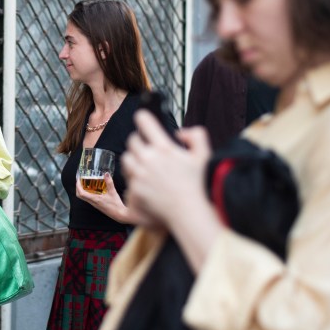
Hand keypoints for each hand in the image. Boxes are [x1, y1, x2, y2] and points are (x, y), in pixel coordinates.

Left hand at [75, 172, 148, 225]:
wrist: (120, 215)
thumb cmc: (116, 205)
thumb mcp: (113, 192)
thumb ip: (109, 182)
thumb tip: (106, 174)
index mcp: (94, 199)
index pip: (81, 193)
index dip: (78, 186)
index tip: (78, 179)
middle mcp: (93, 202)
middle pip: (80, 196)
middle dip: (78, 188)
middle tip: (80, 181)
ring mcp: (94, 204)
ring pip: (84, 198)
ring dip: (82, 190)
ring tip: (85, 183)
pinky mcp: (97, 205)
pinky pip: (89, 199)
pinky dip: (88, 193)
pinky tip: (94, 189)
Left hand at [121, 111, 211, 229]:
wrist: (189, 212)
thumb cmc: (198, 184)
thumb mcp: (203, 155)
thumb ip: (196, 135)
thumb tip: (180, 133)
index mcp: (164, 148)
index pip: (144, 122)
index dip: (142, 116)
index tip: (142, 117)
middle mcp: (148, 159)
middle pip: (132, 140)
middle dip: (138, 141)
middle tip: (146, 146)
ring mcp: (139, 175)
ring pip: (126, 158)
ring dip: (134, 158)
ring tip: (144, 165)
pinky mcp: (133, 189)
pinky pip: (128, 178)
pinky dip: (134, 178)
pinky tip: (145, 182)